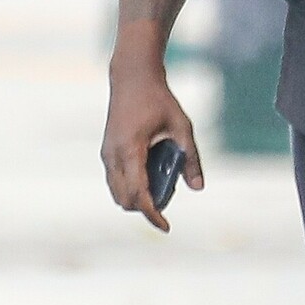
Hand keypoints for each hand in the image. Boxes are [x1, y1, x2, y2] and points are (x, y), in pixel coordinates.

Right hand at [101, 60, 202, 233]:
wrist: (132, 78)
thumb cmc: (159, 100)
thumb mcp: (182, 127)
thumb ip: (191, 158)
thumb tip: (198, 187)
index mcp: (131, 150)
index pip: (139, 194)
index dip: (152, 214)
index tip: (166, 226)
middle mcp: (114, 155)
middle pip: (125, 200)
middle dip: (146, 208)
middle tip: (169, 198)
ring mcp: (107, 154)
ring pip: (117, 193)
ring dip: (137, 199)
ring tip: (161, 187)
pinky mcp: (107, 152)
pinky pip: (115, 181)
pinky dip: (131, 188)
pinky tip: (150, 176)